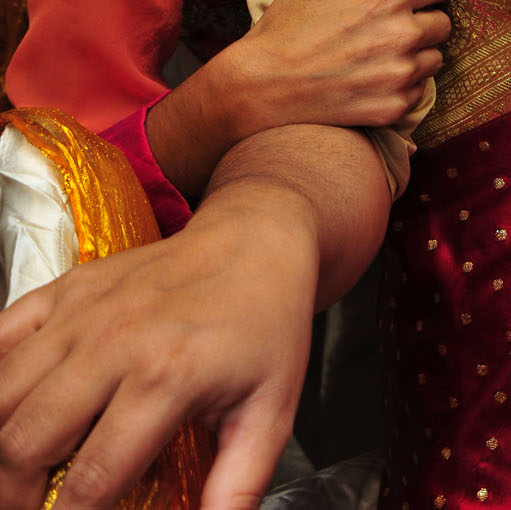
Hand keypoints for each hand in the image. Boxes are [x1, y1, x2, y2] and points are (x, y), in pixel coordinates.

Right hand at [0, 180, 318, 509]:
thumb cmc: (265, 322)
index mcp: (165, 377)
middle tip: (35, 507)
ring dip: (0, 447)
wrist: (257, 239)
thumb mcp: (271, 411)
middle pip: (25, 442)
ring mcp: (83, 311)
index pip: (90, 481)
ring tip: (20, 474)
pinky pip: (0, 336)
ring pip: (0, 395)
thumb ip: (237, 487)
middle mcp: (114, 341)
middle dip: (18, 495)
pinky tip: (10, 411)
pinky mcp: (67, 288)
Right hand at [232, 0, 449, 129]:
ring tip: (384, 51)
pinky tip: (376, 77)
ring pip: (434, 58)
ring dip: (417, 53)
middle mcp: (403, 36)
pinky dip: (404, 84)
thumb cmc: (291, 21)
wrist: (264, 84)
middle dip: (422, 19)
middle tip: (391, 24)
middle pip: (442, 23)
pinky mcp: (393, 107)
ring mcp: (400, 75)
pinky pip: (419, 91)